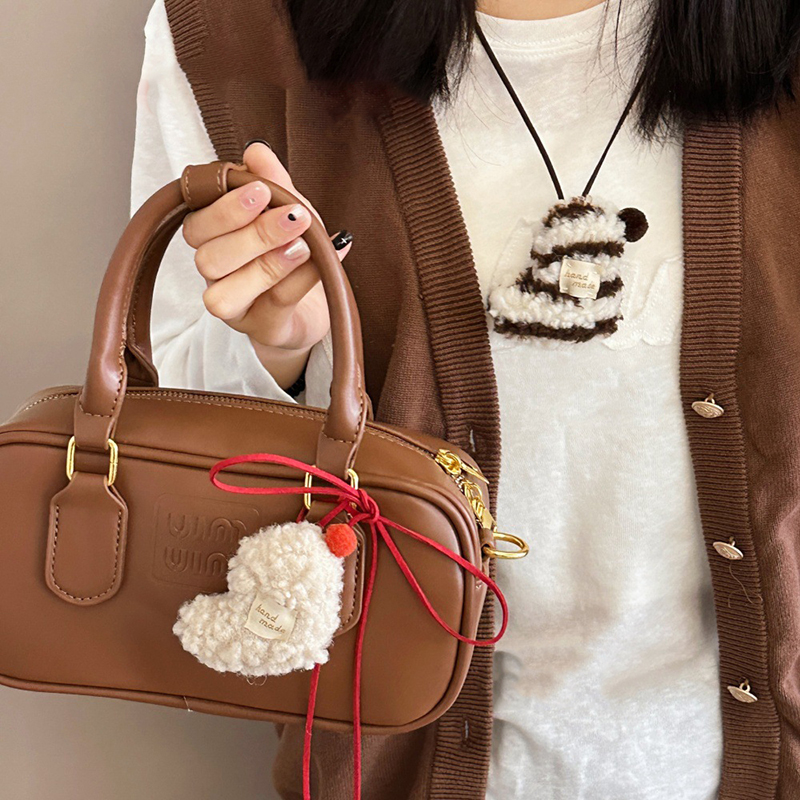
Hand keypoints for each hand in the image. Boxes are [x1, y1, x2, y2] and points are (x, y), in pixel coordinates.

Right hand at [181, 142, 350, 388]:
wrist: (316, 304)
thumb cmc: (294, 253)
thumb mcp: (287, 210)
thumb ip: (273, 181)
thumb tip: (256, 150)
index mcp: (212, 240)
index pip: (196, 224)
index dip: (224, 208)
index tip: (261, 190)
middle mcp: (214, 275)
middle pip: (209, 257)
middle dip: (251, 233)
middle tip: (293, 215)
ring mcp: (235, 307)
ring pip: (227, 291)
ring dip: (268, 263)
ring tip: (304, 244)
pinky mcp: (262, 329)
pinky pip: (274, 305)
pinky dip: (300, 280)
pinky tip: (321, 260)